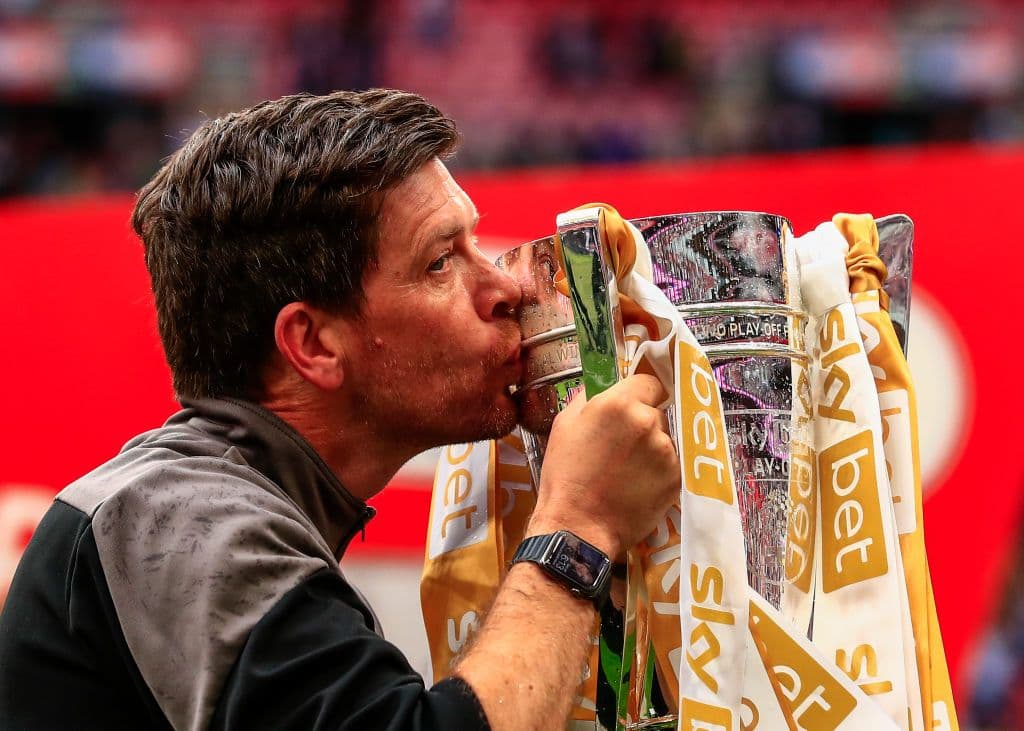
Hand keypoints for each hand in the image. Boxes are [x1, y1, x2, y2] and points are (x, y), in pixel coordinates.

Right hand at [527, 373, 678, 557]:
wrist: (578, 527)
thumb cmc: (565, 475)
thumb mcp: (564, 424)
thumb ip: (590, 398)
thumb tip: (607, 387)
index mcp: (619, 404)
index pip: (650, 382)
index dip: (640, 394)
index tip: (632, 407)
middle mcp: (648, 422)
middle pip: (656, 412)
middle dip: (643, 424)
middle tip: (621, 447)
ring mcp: (666, 451)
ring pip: (665, 439)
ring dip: (652, 449)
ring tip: (628, 472)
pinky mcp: (677, 478)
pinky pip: (672, 464)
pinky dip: (659, 472)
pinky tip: (638, 486)